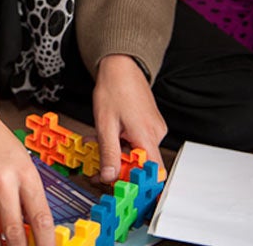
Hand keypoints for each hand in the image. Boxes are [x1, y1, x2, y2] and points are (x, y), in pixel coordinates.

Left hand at [92, 54, 167, 182]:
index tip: (120, 186)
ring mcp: (154, 129)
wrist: (121, 66)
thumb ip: (108, 152)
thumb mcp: (105, 124)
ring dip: (116, 152)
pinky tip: (107, 135)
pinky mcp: (149, 124)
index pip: (152, 172)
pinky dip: (121, 141)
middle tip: (98, 167)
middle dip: (118, 166)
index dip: (138, 183)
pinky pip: (136, 140)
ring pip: (136, 151)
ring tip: (96, 144)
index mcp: (146, 136)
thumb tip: (109, 176)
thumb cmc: (114, 89)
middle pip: (141, 163)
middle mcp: (155, 134)